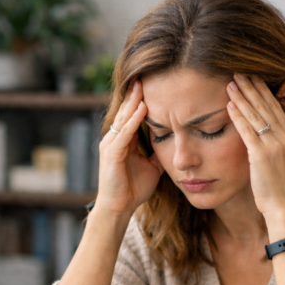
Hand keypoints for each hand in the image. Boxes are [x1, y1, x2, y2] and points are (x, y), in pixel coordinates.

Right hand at [94, 81, 163, 218]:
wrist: (119, 208)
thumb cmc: (133, 190)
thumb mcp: (152, 167)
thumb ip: (159, 153)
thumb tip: (174, 143)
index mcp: (122, 141)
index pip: (131, 115)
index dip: (140, 100)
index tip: (152, 85)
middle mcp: (114, 139)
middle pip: (125, 111)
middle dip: (135, 94)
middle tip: (145, 75)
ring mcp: (111, 145)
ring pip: (123, 118)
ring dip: (134, 102)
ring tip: (142, 86)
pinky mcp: (111, 154)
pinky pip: (124, 133)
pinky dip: (133, 121)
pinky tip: (142, 110)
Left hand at [226, 74, 284, 228]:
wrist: (284, 207)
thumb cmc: (280, 189)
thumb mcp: (283, 162)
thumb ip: (276, 147)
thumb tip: (266, 138)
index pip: (276, 108)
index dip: (264, 92)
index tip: (254, 78)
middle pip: (266, 106)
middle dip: (252, 87)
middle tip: (240, 72)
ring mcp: (274, 145)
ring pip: (256, 115)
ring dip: (242, 97)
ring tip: (231, 83)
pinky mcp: (261, 155)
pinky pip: (247, 131)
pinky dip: (238, 116)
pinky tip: (229, 105)